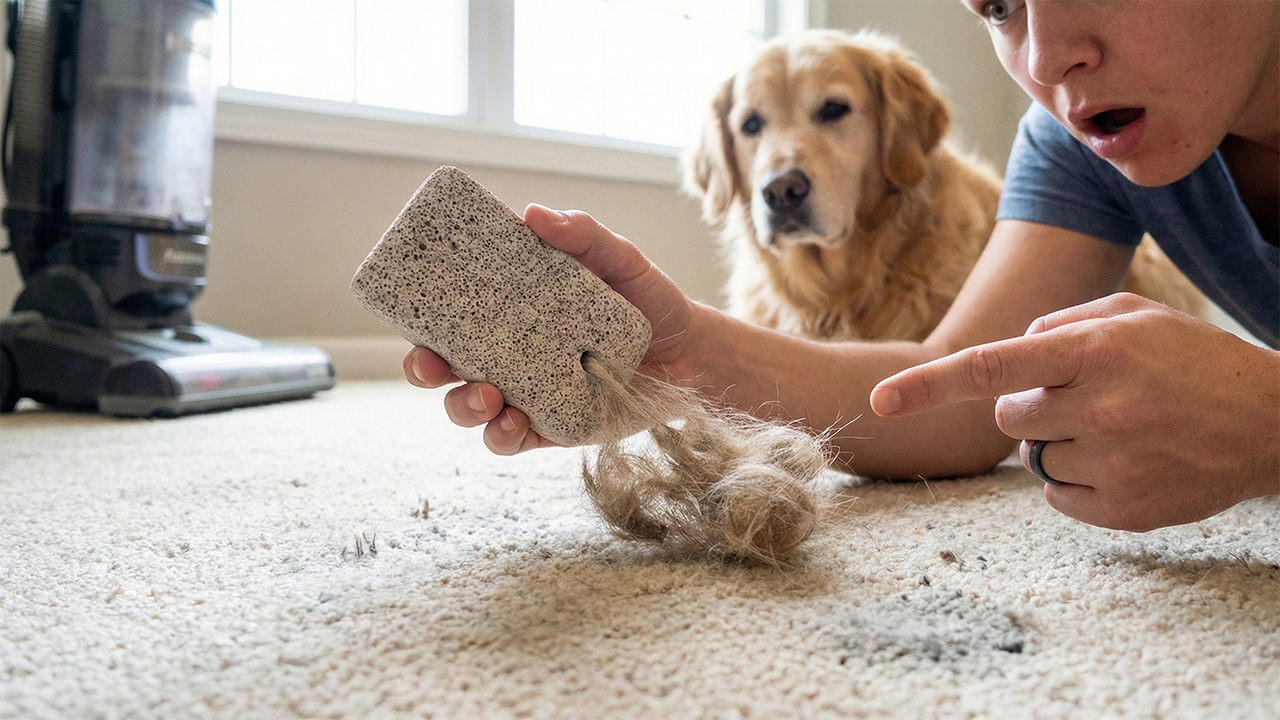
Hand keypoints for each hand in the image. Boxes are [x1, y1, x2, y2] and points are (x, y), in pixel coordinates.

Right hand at [404, 204, 697, 453]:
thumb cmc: (647, 300)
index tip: (410, 314)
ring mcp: (526, 394)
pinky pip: (510, 439)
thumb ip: (582, 235)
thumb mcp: (618, 259)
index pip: (448, 314)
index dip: (418, 317)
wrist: (692, 354)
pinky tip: (512, 423)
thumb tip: (533, 214)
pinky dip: (501, 436)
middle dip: (424, 368)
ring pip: (469, 408)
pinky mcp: (551, 428)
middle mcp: (508, 355)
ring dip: (462, 406)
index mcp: (509, 312)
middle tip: (431, 363)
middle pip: (443, 366)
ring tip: (486, 395)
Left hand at [870, 293, 1279, 530]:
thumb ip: (1062, 324)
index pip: (991, 367)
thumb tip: (1011, 349)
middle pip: (1007, 417)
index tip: (879, 401)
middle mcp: (1100, 408)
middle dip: (1032, 406)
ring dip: (1060, 443)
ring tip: (1121, 429)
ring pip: (1033, 458)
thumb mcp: (1134, 316)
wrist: (1272, 423)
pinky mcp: (1125, 512)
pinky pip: (1058, 496)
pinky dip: (1078, 481)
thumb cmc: (1193, 360)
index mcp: (1095, 352)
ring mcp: (1114, 465)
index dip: (928, 385)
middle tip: (1088, 399)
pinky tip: (1127, 461)